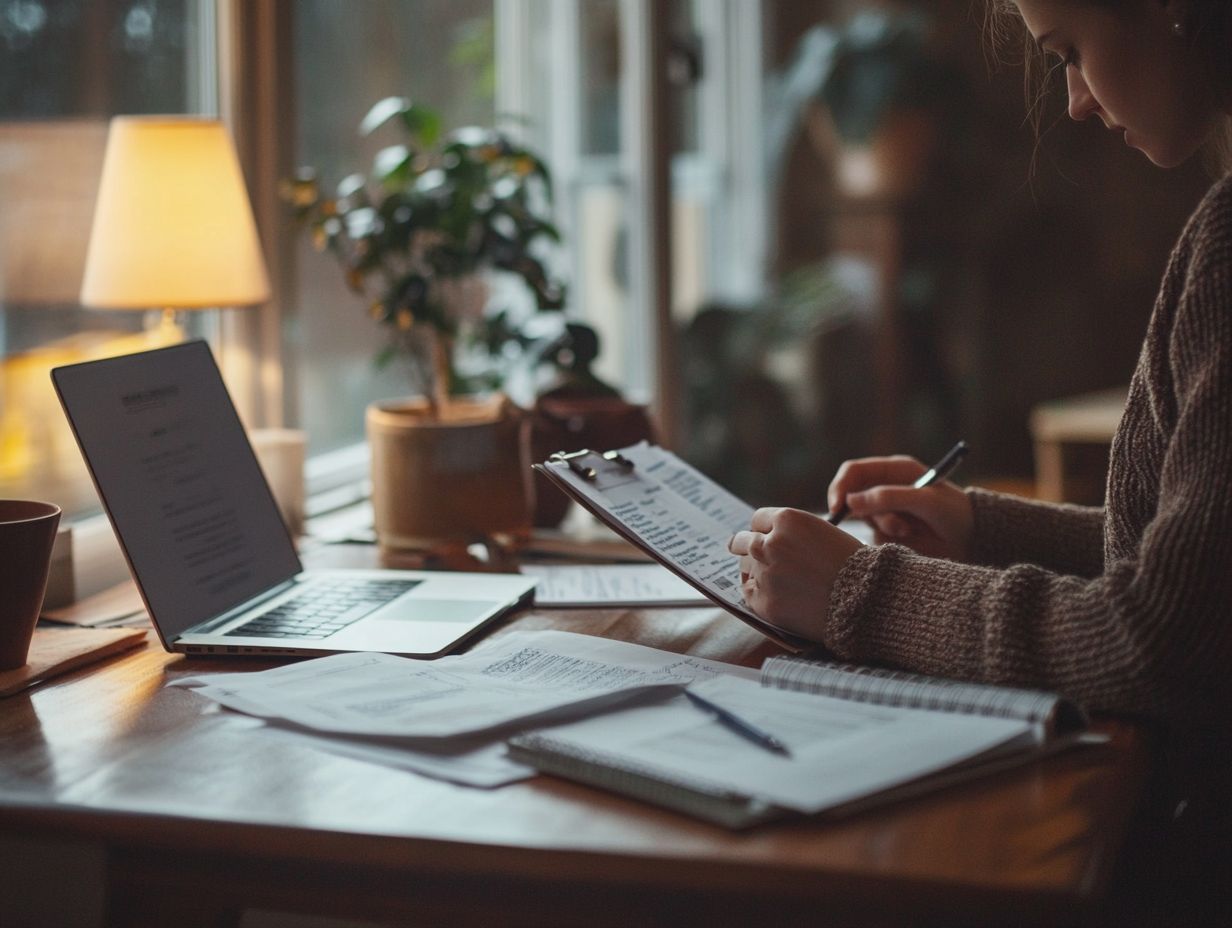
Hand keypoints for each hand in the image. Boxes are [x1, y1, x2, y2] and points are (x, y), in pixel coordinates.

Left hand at [727, 507, 861, 640]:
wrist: (867, 600)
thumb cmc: (853, 566)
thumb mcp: (824, 533)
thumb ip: (794, 533)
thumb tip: (769, 537)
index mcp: (787, 519)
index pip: (758, 520)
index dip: (764, 530)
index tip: (764, 538)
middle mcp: (770, 543)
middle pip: (742, 541)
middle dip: (747, 547)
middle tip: (752, 555)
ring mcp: (765, 573)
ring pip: (746, 567)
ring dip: (756, 571)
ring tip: (779, 581)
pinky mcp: (763, 601)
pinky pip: (749, 593)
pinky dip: (759, 595)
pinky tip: (779, 596)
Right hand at [828, 455, 973, 561]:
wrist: (975, 541)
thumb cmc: (955, 512)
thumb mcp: (925, 501)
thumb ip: (888, 497)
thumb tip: (851, 501)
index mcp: (894, 470)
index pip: (853, 471)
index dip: (841, 486)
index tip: (838, 508)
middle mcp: (886, 487)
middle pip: (851, 494)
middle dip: (860, 510)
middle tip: (861, 522)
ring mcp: (887, 510)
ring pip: (863, 518)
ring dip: (882, 525)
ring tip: (907, 530)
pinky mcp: (889, 531)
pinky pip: (874, 536)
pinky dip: (887, 538)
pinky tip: (910, 537)